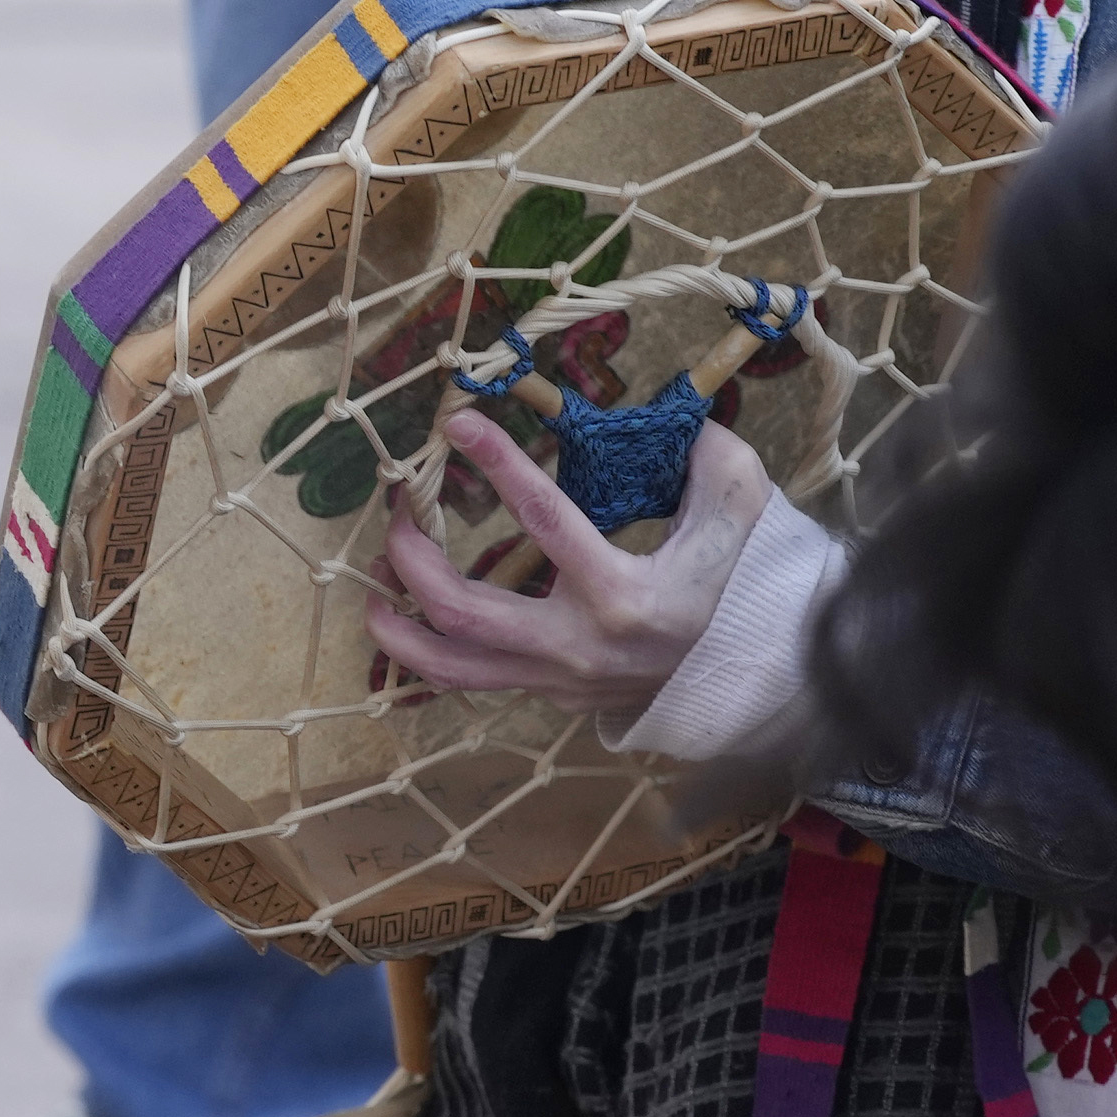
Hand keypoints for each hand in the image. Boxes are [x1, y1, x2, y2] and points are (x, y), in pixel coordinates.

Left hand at [365, 410, 772, 723]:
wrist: (743, 675)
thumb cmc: (734, 583)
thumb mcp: (738, 512)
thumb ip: (711, 461)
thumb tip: (678, 421)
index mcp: (621, 594)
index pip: (543, 520)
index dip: (497, 465)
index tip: (457, 423)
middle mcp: (576, 646)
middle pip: (462, 608)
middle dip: (413, 556)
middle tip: (400, 506)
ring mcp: (554, 680)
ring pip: (447, 664)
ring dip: (396, 621)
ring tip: (373, 573)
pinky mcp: (545, 695)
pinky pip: (466, 681)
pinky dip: (422, 652)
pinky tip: (400, 616)